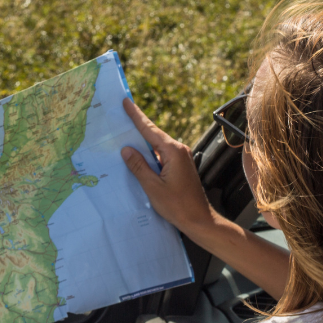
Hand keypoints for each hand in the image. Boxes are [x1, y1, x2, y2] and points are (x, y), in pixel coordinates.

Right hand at [121, 98, 213, 235]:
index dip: (136, 115)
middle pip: (153, 134)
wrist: (200, 220)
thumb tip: (126, 149)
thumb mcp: (153, 187)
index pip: (149, 130)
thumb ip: (138, 166)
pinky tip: (137, 155)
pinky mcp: (180, 166)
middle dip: (137, 124)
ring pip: (156, 145)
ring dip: (141, 140)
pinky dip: (148, 152)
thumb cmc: (178, 206)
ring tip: (124, 133)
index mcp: (173, 152)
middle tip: (121, 113)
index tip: (126, 102)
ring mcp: (181, 158)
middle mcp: (179, 150)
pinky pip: (160, 154)